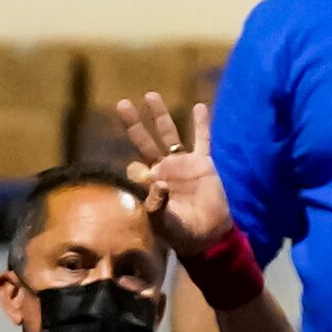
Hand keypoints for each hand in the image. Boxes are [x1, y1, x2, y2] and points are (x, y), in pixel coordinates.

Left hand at [118, 93, 232, 257]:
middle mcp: (163, 168)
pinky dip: (201, 124)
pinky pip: (202, 140)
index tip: (154, 186)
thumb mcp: (164, 223)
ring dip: (160, 116)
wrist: (209, 235)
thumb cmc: (182, 233)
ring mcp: (183, 164)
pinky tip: (199, 107)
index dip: (140, 174)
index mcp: (150, 182)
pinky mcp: (203, 164)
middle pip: (145, 141)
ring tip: (151, 96)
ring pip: (169, 134)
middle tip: (122, 104)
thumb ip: (157, 205)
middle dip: (134, 124)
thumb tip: (156, 181)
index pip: (137, 168)